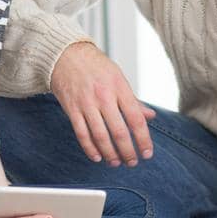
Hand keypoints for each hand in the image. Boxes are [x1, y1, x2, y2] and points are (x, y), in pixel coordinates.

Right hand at [51, 42, 157, 165]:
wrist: (65, 55)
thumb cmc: (95, 66)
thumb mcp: (118, 78)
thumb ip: (133, 100)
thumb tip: (151, 116)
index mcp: (119, 87)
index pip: (136, 119)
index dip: (143, 139)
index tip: (147, 153)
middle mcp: (104, 96)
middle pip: (119, 132)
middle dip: (127, 152)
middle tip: (132, 162)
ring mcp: (86, 103)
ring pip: (100, 136)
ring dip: (110, 154)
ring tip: (115, 163)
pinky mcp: (71, 109)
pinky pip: (82, 134)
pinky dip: (90, 148)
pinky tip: (97, 157)